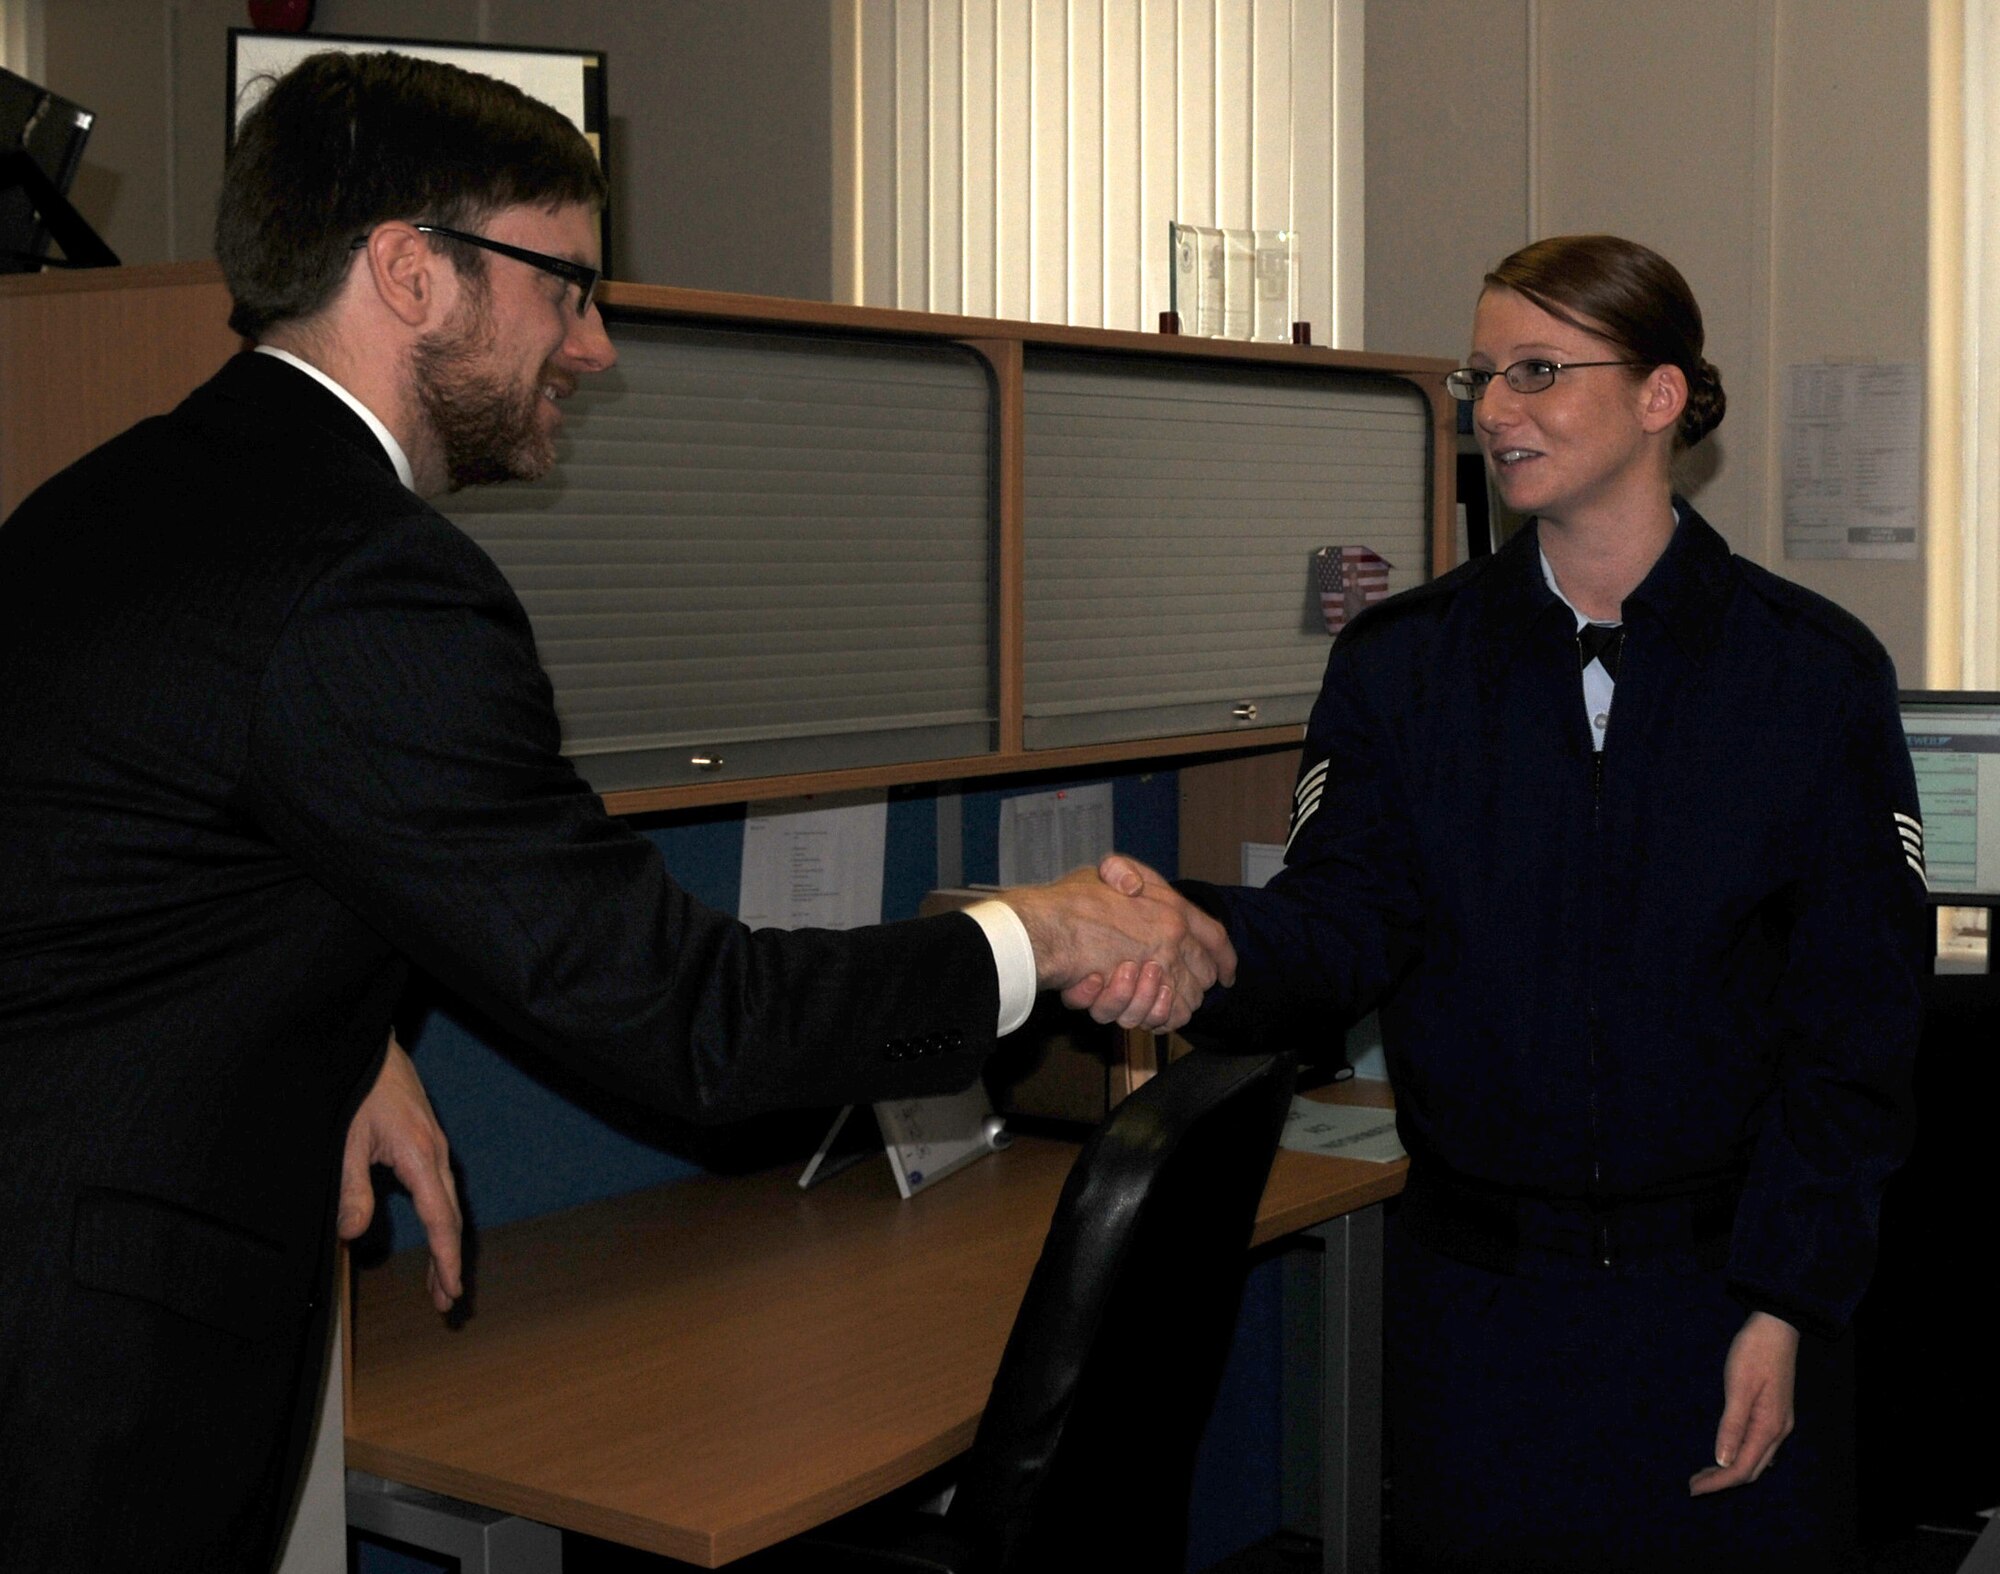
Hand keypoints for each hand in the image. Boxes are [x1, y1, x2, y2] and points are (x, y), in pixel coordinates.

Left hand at [339, 1034, 462, 1311]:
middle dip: (450, 1262)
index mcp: (419, 1155)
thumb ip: (351, 1188)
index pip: (440, 1220)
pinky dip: (442, 1219)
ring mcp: (434, 1145)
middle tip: (446, 1303)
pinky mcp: (426, 1139)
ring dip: (446, 1243)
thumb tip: (356, 1234)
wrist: (369, 1044)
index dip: (445, 1260)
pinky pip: (441, 1188)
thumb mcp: (345, 1140)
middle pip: (452, 1217)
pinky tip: (433, 1230)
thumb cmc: (356, 1086)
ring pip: (449, 1204)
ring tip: (440, 1280)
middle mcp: (435, 1152)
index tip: (450, 1292)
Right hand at [1000, 854, 1235, 1031]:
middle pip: (1204, 976)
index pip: (1216, 937)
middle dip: (1193, 985)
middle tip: (1171, 987)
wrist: (1046, 930)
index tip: (1227, 974)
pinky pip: (1163, 1019)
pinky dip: (1154, 1018)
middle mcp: (1171, 939)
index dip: (1225, 958)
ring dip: (1165, 1002)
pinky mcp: (1139, 998)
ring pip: (1184, 1001)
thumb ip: (1124, 873)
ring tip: (1139, 994)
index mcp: (1170, 908)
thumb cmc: (1068, 902)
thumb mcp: (1101, 873)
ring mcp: (1157, 970)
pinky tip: (1136, 1007)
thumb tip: (1135, 887)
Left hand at [1688, 1310, 1797, 1494]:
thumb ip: (1732, 1426)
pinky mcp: (1775, 1413)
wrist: (1776, 1327)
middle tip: (1694, 1484)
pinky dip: (1740, 1456)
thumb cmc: (1754, 1353)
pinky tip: (1727, 1455)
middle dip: (1722, 1481)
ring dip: (1731, 1470)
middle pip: (1751, 1469)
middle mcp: (1778, 1431)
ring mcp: (1778, 1423)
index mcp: (1769, 1427)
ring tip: (1705, 1474)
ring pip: (1756, 1459)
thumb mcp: (1738, 1387)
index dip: (1718, 1483)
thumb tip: (1723, 1462)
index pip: (1742, 1468)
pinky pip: (1758, 1446)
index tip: (1693, 1489)